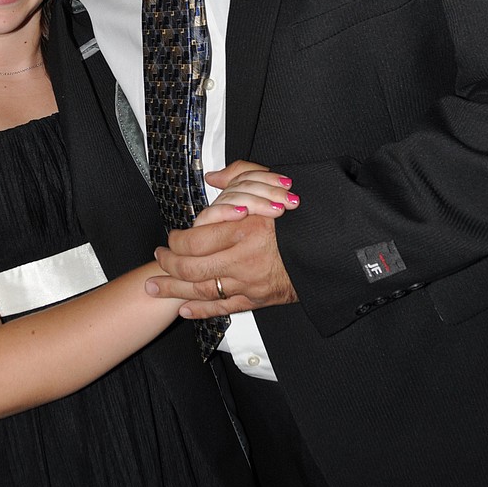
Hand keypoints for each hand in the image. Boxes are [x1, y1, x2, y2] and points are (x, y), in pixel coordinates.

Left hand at [146, 162, 298, 317]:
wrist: (332, 246)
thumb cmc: (303, 217)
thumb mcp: (271, 187)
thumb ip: (239, 176)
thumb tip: (214, 177)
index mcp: (244, 229)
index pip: (193, 241)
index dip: (176, 241)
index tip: (171, 238)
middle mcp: (243, 259)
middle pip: (191, 268)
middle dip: (168, 266)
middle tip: (158, 259)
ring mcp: (250, 283)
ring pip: (202, 291)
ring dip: (175, 289)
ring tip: (155, 287)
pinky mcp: (259, 299)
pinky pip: (224, 308)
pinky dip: (201, 310)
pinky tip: (185, 308)